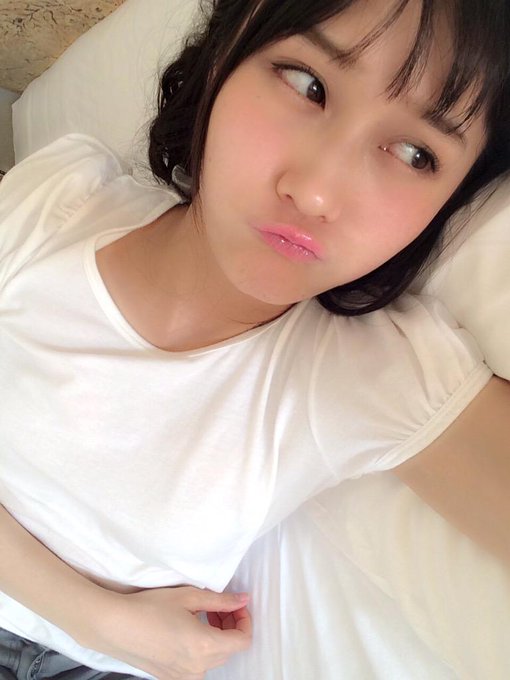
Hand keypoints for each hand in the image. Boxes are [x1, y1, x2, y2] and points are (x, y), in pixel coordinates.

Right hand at [88, 586, 251, 679]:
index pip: (243, 640)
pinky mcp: (171, 678)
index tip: (235, 605)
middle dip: (230, 626)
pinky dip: (201, 648)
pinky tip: (187, 630)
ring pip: (215, 658)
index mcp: (205, 646)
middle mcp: (197, 667)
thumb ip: (220, 600)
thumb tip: (243, 599)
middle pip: (230, 649)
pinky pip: (197, 665)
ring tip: (201, 615)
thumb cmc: (149, 608)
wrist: (115, 626)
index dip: (244, 620)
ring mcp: (183, 676)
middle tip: (217, 605)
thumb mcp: (189, 597)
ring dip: (216, 637)